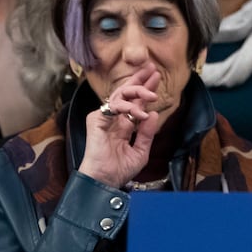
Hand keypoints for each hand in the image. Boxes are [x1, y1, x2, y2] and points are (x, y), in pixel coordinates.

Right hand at [79, 65, 162, 187]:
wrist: (105, 180)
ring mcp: (105, 118)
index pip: (136, 102)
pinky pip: (112, 105)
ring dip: (138, 91)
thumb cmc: (120, 169)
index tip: (156, 77)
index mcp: (125, 125)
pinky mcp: (96, 120)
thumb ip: (148, 133)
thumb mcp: (141, 151)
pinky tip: (140, 113)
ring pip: (120, 94)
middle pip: (127, 92)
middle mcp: (114, 119)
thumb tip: (153, 114)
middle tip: (153, 70)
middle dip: (140, 80)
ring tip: (153, 95)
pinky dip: (127, 106)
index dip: (145, 89)